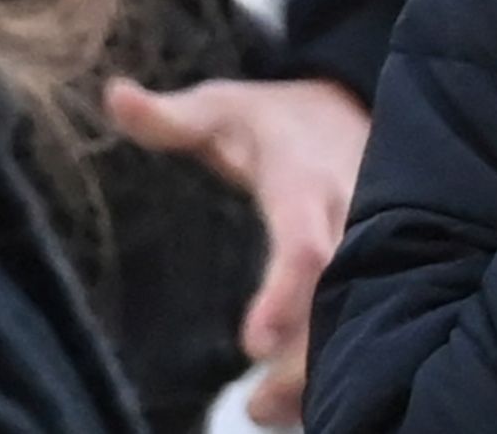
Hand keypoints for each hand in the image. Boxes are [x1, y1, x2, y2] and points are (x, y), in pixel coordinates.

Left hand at [106, 76, 370, 426]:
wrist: (351, 106)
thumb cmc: (275, 118)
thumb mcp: (222, 107)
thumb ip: (171, 116)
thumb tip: (114, 94)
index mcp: (306, 183)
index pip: (303, 243)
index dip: (284, 294)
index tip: (250, 346)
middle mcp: (350, 214)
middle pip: (345, 293)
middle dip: (311, 354)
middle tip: (259, 407)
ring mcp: (375, 238)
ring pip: (367, 308)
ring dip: (324, 366)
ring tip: (271, 413)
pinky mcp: (382, 257)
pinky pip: (374, 308)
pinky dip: (343, 356)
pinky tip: (303, 400)